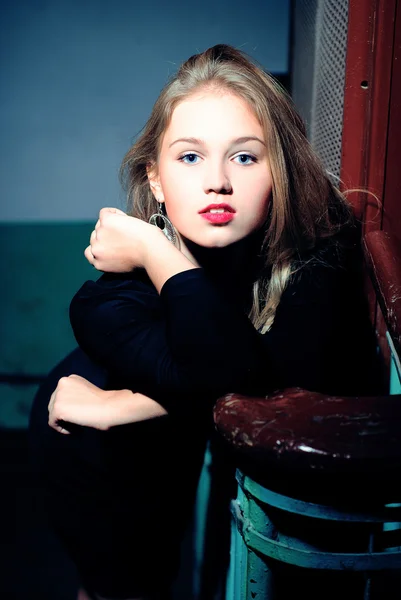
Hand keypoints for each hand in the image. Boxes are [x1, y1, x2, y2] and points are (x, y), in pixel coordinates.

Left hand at [48, 375, 167, 433]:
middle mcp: (62, 383)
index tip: (79, 414)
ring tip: (77, 426)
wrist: (111, 407)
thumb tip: (67, 408)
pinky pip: (52, 423)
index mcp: (70, 378)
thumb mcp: (87, 393)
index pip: (60, 396)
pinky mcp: (57, 408)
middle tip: (77, 422)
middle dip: (63, 414)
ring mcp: (58, 395)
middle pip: (53, 404)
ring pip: (52, 413)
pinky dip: (61, 429)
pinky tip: (73, 430)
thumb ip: (75, 395)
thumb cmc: (105, 403)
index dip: (68, 407)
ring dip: (63, 421)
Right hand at [85, 207, 162, 271]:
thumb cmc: (144, 257)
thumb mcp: (121, 265)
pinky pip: (105, 212)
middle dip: (108, 234)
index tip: (111, 243)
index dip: (100, 245)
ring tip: (129, 229)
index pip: (90, 252)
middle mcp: (96, 250)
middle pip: (95, 236)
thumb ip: (111, 258)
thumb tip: (111, 247)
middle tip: (125, 236)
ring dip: (113, 223)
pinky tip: (125, 218)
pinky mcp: (105, 221)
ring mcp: (99, 234)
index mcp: (99, 263)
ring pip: (101, 224)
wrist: (150, 250)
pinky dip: (114, 212)